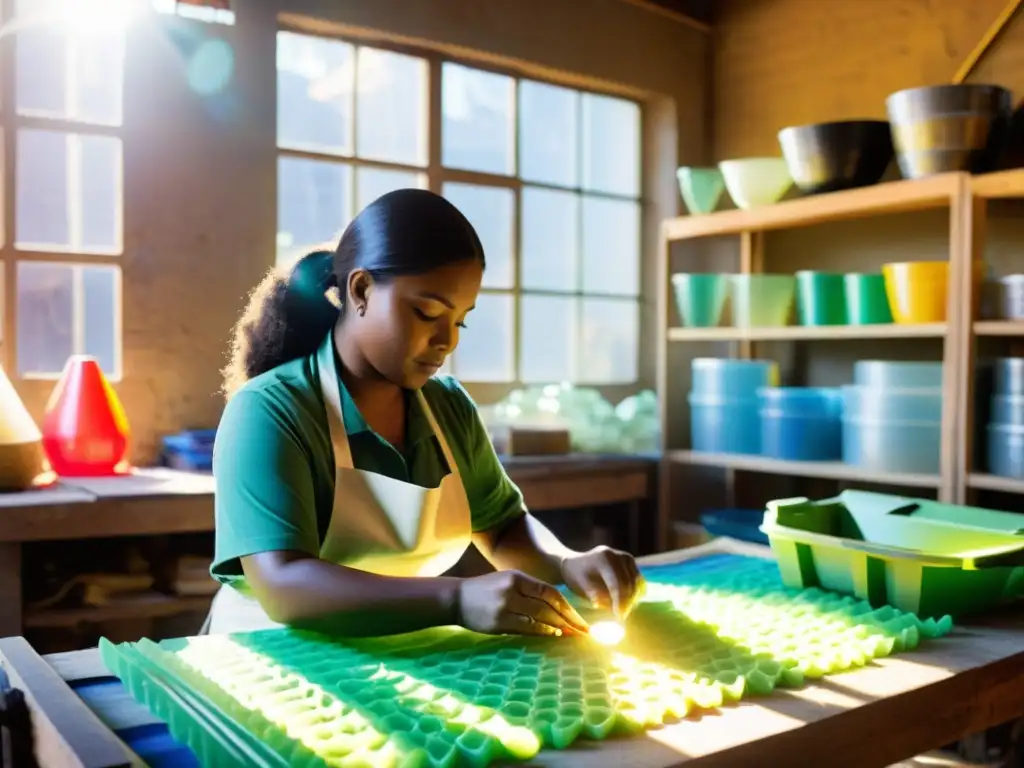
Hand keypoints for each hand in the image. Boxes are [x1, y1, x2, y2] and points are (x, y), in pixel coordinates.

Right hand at [456, 570, 589, 636]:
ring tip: (571, 634)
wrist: (456, 598)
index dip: (567, 606)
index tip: (579, 617)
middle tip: (583, 630)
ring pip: (539, 617)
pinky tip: (552, 635)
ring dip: (558, 627)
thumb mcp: (507, 582)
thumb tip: (557, 610)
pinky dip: (542, 632)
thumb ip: (529, 592)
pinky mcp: (498, 622)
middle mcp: (512, 589)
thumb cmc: (485, 590)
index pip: (549, 591)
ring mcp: (504, 606)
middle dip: (568, 619)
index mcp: (517, 577)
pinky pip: (526, 628)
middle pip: (547, 606)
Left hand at [560, 546, 644, 618]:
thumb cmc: (576, 576)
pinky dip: (636, 593)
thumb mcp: (579, 584)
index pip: (617, 583)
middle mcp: (618, 556)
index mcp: (604, 558)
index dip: (620, 602)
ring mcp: (626, 558)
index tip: (619, 617)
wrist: (577, 563)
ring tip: (622, 611)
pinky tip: (627, 602)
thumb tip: (602, 605)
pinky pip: (639, 581)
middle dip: (626, 603)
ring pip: (637, 583)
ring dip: (632, 599)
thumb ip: (592, 594)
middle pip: (629, 584)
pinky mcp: (631, 563)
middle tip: (621, 617)